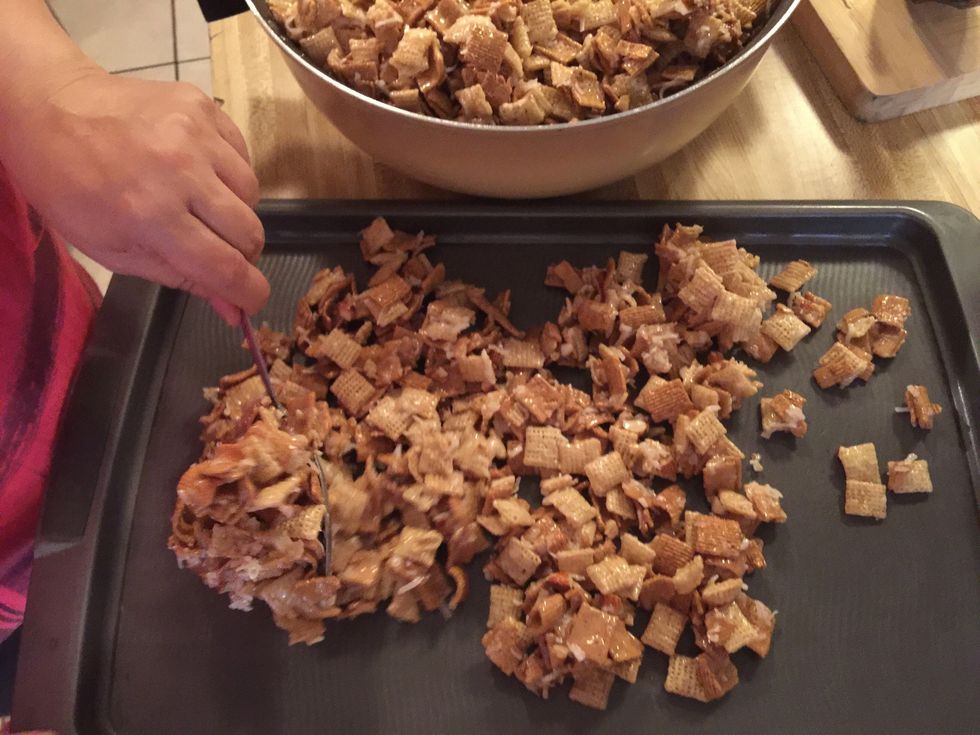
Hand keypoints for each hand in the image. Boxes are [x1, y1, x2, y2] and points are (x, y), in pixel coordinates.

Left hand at [0, 68, 268, 323]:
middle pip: (249, 233)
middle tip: (220, 251)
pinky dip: (230, 175)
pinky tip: (203, 174)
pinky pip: (242, 156)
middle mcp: (181, 171)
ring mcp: (196, 133)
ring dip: (237, 212)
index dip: (249, 294)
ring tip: (206, 207)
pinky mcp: (204, 106)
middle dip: (242, 254)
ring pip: (252, 194)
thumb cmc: (71, 187)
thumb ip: (181, 278)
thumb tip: (234, 309)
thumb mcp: (114, 250)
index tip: (253, 302)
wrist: (50, 106)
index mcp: (151, 215)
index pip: (226, 267)